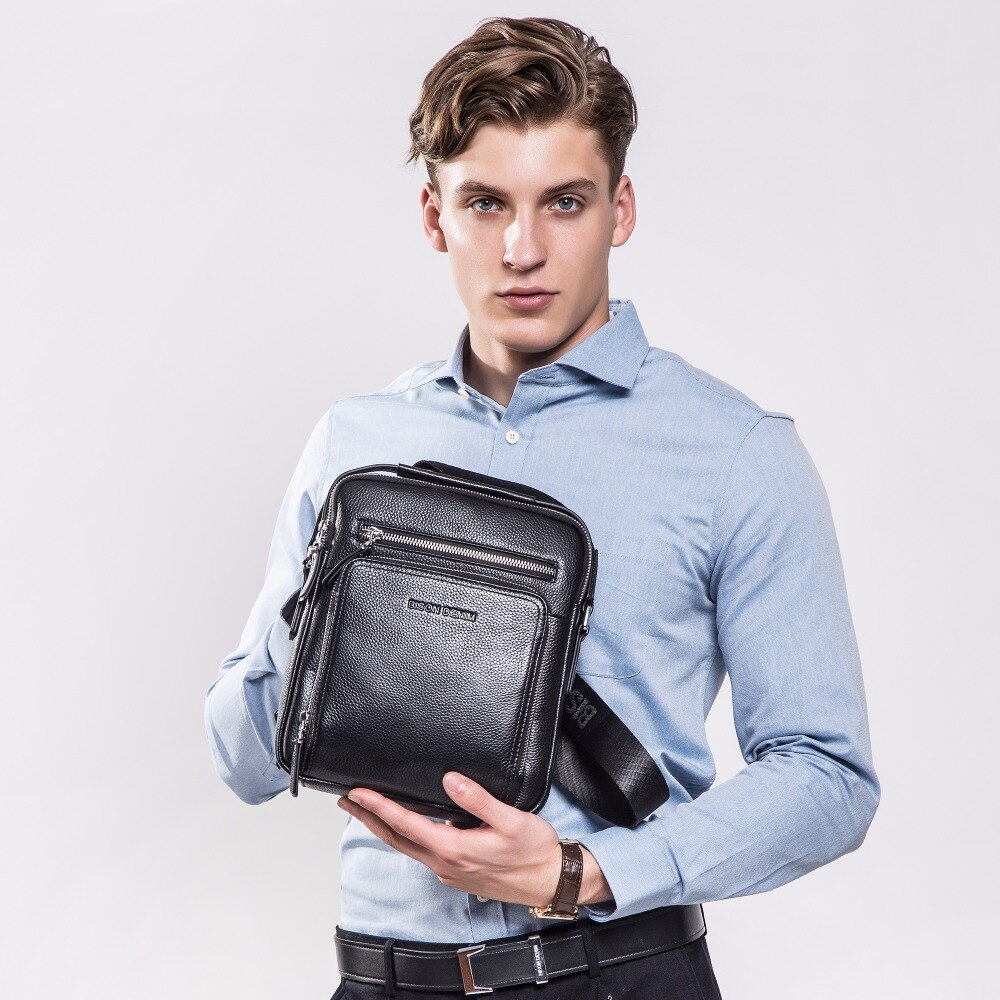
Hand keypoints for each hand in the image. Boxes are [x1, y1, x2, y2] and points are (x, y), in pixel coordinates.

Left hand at [336, 771, 611, 908]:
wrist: (551, 881)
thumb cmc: (535, 852)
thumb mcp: (511, 819)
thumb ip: (478, 799)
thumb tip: (449, 780)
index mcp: (454, 848)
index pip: (405, 824)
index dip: (378, 806)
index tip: (357, 793)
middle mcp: (445, 863)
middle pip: (396, 838)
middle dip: (369, 818)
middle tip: (346, 801)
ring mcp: (449, 872)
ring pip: (407, 848)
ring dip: (385, 828)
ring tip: (369, 810)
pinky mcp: (457, 874)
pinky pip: (423, 853)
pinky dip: (406, 838)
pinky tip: (407, 828)